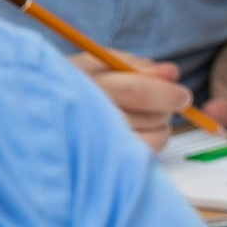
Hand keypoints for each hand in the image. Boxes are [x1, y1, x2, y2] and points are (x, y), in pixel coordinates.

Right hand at [75, 51, 192, 152]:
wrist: (42, 114)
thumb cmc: (77, 83)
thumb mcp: (100, 64)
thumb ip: (136, 66)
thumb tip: (171, 73)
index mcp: (86, 83)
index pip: (137, 91)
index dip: (167, 93)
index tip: (183, 96)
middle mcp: (89, 115)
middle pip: (150, 117)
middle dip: (165, 108)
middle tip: (162, 102)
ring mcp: (95, 142)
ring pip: (153, 139)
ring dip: (159, 126)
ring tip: (144, 116)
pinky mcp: (104, 162)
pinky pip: (144, 155)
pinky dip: (150, 141)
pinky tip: (137, 131)